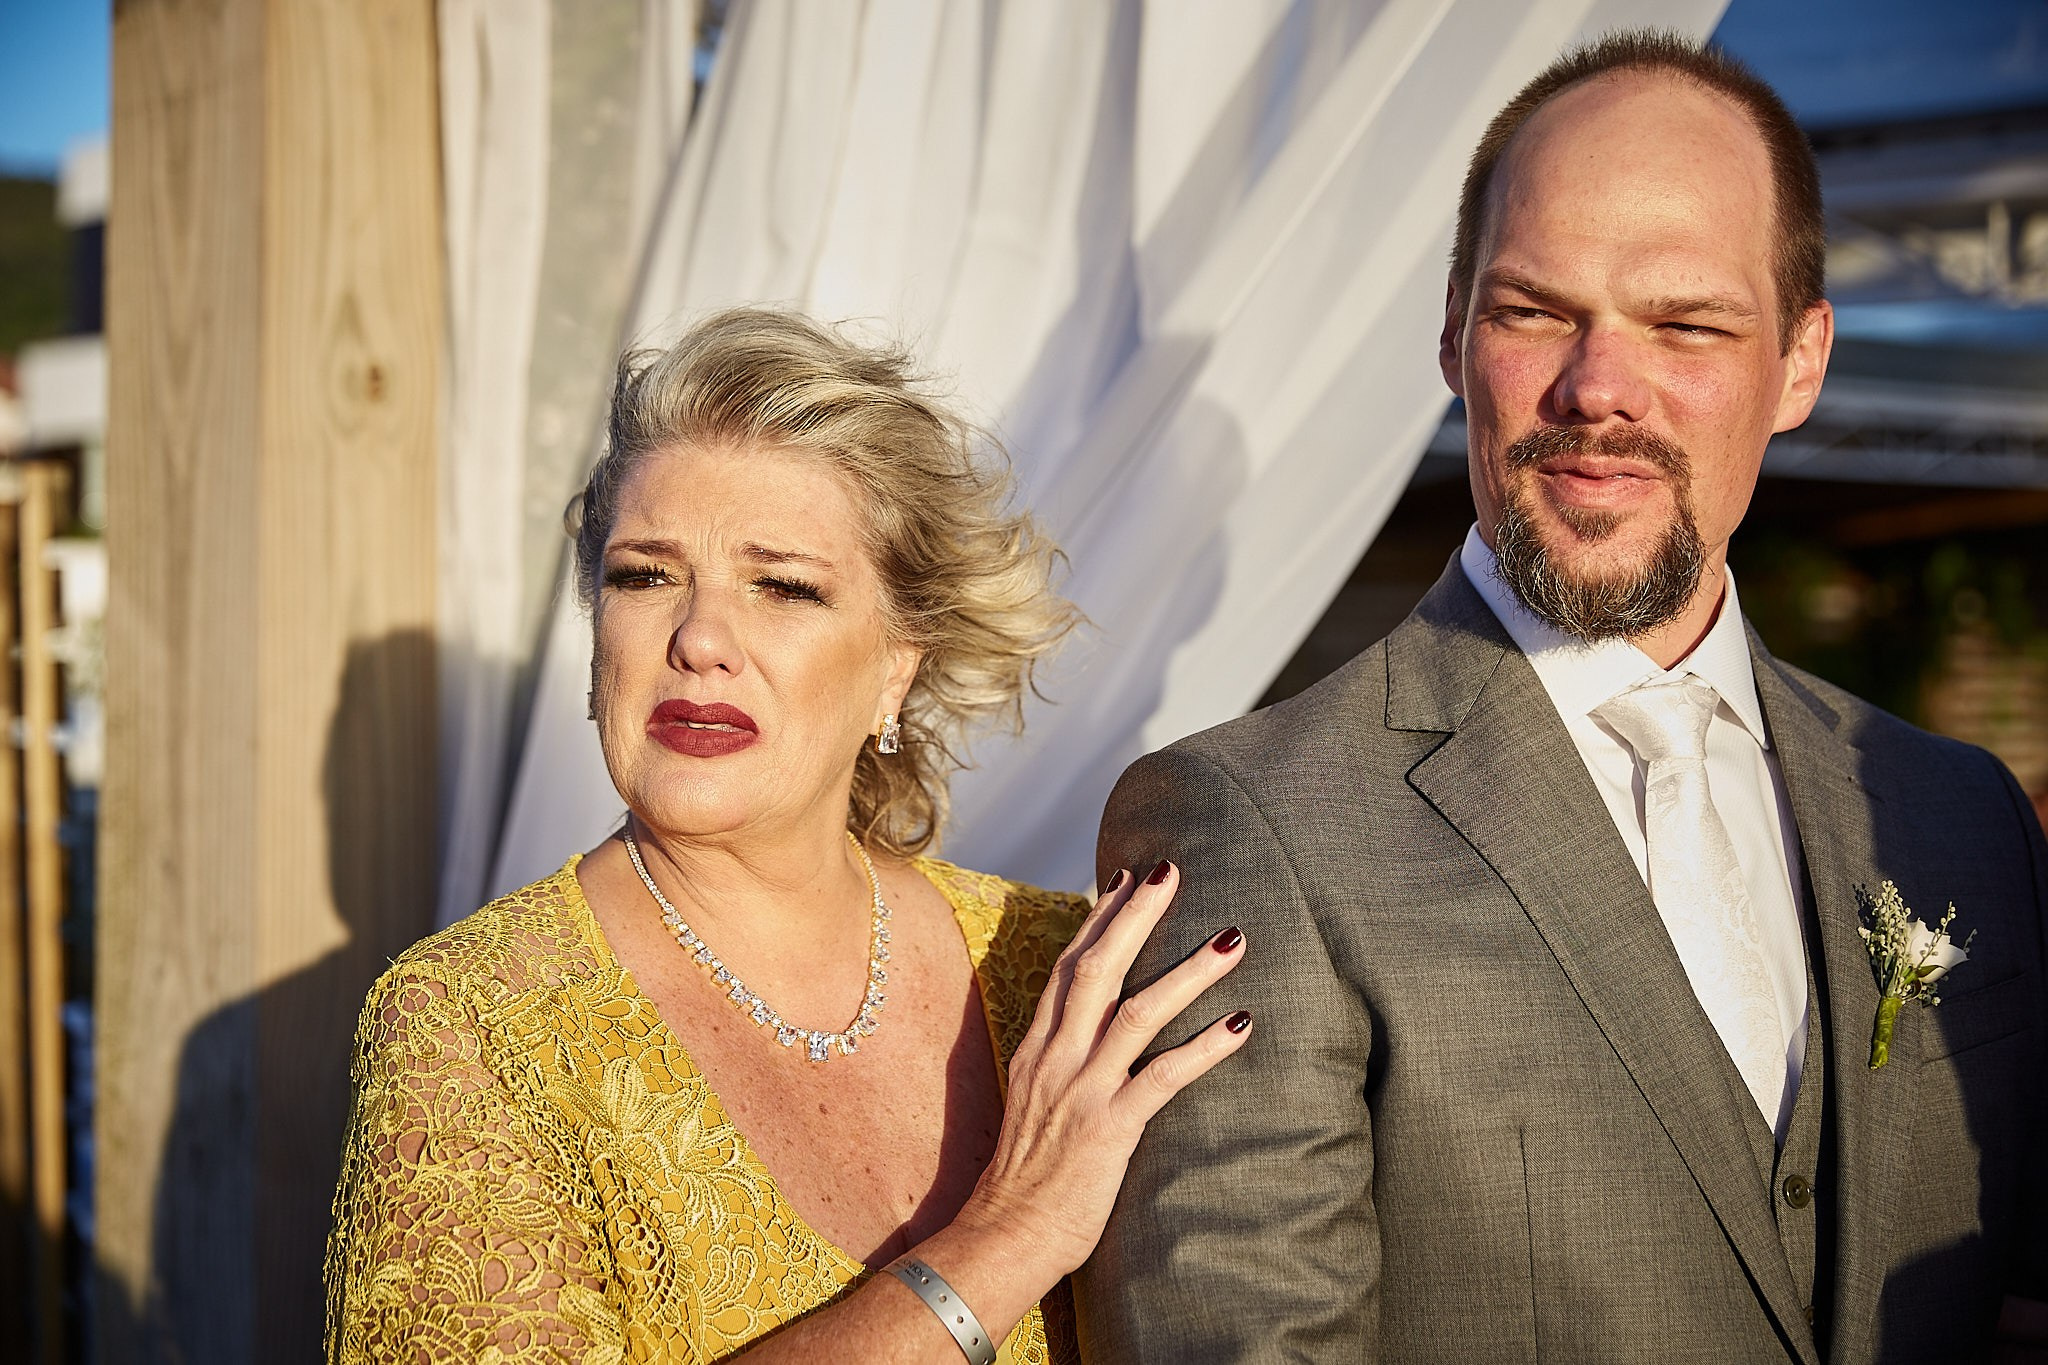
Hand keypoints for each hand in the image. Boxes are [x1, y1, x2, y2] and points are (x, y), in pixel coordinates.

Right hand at [953, 861, 1249, 1277]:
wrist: (1003, 1237)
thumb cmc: (1025, 1181)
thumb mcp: (1033, 1105)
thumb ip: (1058, 1065)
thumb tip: (1088, 1038)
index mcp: (1038, 1049)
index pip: (1069, 966)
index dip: (1099, 919)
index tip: (1126, 877)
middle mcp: (1057, 1059)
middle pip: (1098, 968)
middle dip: (1137, 915)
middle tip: (1173, 870)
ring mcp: (1082, 1091)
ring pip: (1137, 1012)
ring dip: (1189, 971)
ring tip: (1233, 938)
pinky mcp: (1110, 1129)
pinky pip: (1163, 1078)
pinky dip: (1205, 1048)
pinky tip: (1241, 1024)